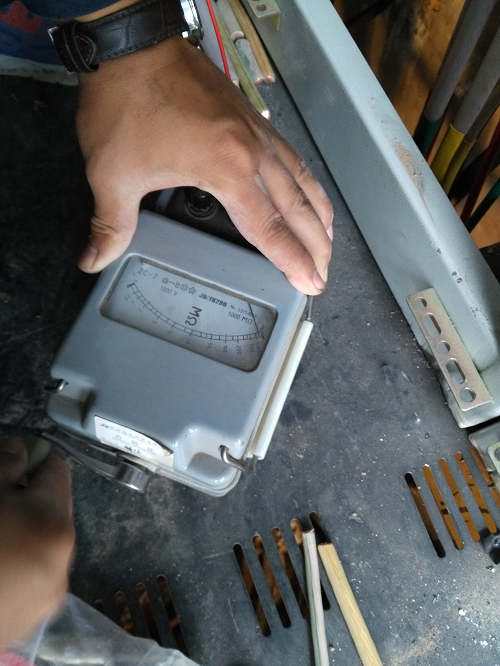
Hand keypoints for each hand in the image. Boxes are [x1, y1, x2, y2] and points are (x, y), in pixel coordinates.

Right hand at [0, 437, 74, 650]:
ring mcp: (46, 600)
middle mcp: (63, 564)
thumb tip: (20, 450)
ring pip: (40, 545)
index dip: (31, 461)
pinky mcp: (27, 623)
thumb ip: (3, 466)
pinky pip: (28, 578)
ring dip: (17, 533)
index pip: (56, 471)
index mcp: (54, 526)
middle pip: (50, 510)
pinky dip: (12, 566)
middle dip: (22, 500)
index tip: (6, 466)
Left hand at [76, 36, 332, 294]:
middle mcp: (254, 152)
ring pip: (303, 180)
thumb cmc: (125, 105)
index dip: (292, 260)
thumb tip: (94, 260)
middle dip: (315, 246)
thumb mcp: (112, 173)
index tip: (311, 282)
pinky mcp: (252, 118)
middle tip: (324, 274)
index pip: (269, 228)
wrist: (132, 45)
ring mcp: (257, 132)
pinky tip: (307, 192)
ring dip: (319, 215)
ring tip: (328, 241)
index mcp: (227, 169)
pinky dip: (307, 181)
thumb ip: (111, 225)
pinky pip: (292, 157)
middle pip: (297, 208)